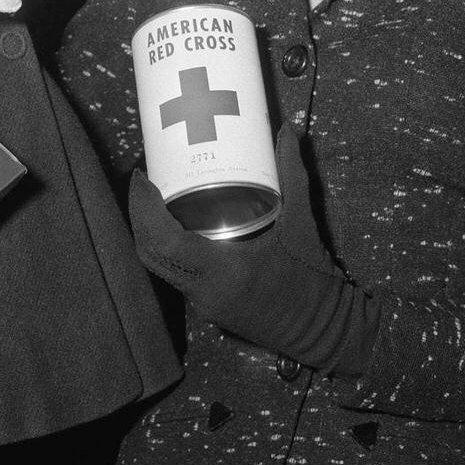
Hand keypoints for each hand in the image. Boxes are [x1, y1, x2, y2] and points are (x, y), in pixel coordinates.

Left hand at [127, 125, 378, 376]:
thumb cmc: (314, 281)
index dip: (143, 208)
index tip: (143, 176)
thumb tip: (286, 131)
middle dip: (139, 215)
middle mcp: (204, 291)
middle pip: (150, 253)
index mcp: (223, 271)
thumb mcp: (304, 224)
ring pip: (159, 266)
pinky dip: (168, 248)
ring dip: (150, 232)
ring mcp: (202, 304)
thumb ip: (294, 176)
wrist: (324, 333)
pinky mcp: (207, 308)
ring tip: (156, 195)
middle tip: (145, 180)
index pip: (164, 241)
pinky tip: (178, 222)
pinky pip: (175, 274)